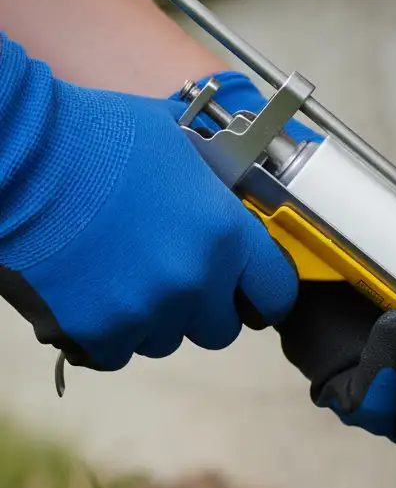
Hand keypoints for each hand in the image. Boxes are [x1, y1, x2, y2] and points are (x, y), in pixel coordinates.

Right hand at [0, 36, 297, 368]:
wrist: (18, 154)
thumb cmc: (94, 134)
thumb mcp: (178, 142)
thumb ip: (215, 180)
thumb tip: (234, 184)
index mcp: (226, 234)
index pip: (277, 294)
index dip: (262, 294)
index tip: (247, 291)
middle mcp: (195, 281)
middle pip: (221, 329)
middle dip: (201, 309)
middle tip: (170, 277)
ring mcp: (146, 312)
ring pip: (166, 341)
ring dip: (151, 319)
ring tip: (118, 274)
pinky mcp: (97, 333)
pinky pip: (116, 353)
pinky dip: (104, 333)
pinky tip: (88, 293)